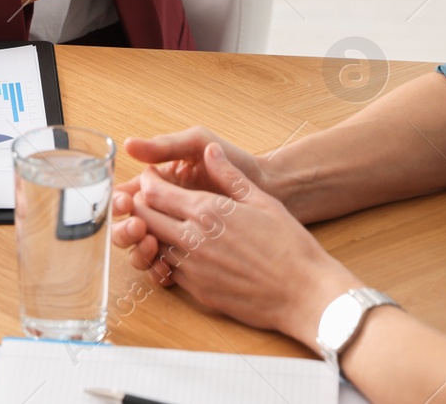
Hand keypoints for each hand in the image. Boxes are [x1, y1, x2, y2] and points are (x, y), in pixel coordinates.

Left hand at [124, 143, 360, 345]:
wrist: (306, 294)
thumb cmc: (291, 246)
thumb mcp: (262, 201)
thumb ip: (229, 175)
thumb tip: (211, 151)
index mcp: (207, 211)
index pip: (154, 191)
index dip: (147, 181)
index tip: (151, 176)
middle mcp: (192, 239)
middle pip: (144, 217)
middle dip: (139, 204)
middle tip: (148, 197)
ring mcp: (192, 268)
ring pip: (151, 244)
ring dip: (150, 232)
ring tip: (161, 223)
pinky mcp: (197, 291)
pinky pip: (167, 270)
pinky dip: (165, 257)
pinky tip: (178, 250)